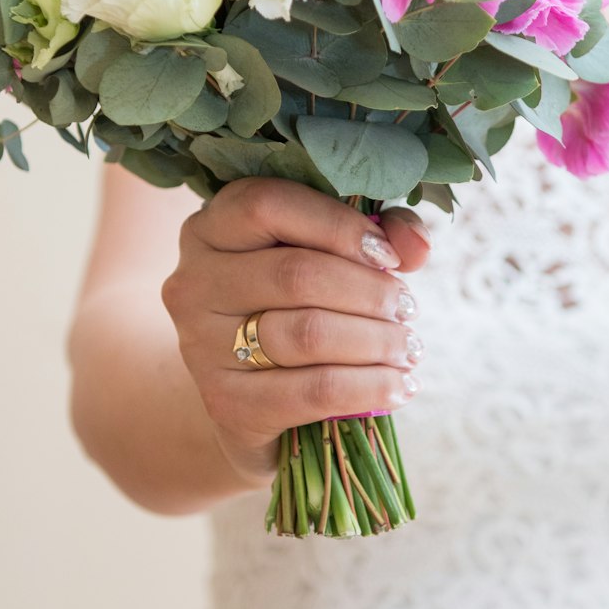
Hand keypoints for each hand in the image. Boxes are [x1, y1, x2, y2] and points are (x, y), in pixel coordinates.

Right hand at [161, 178, 430, 487]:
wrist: (251, 401)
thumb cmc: (294, 310)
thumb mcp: (325, 257)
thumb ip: (375, 233)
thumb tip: (415, 244)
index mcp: (212, 227)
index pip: (267, 205)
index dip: (339, 225)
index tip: (387, 256)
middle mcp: (193, 282)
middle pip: (295, 274)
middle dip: (369, 292)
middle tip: (407, 309)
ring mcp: (201, 346)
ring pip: (307, 333)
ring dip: (375, 340)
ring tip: (407, 347)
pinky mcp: (227, 403)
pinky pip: (313, 391)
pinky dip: (369, 387)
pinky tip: (399, 386)